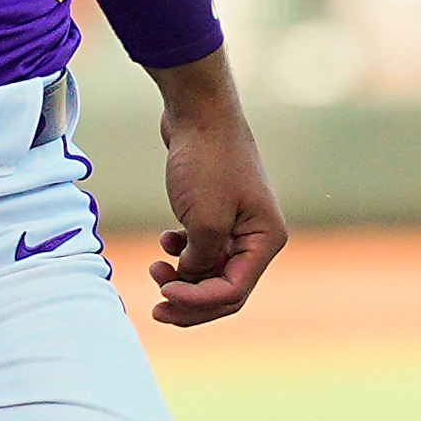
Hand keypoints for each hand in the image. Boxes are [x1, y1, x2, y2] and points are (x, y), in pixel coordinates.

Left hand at [145, 52, 286, 326]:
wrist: (198, 112)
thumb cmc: (207, 162)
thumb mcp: (204, 220)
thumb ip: (202, 260)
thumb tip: (192, 280)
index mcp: (265, 240)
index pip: (233, 291)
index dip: (198, 301)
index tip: (164, 294)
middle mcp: (257, 236)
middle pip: (224, 289)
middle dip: (190, 301)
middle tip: (155, 308)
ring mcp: (238, 224)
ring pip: (210, 271)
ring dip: (183, 277)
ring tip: (155, 268)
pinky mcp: (218, 211)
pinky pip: (202, 248)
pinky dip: (183, 253)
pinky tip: (165, 241)